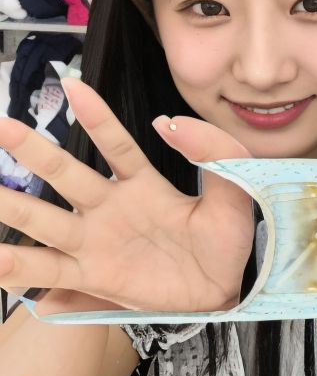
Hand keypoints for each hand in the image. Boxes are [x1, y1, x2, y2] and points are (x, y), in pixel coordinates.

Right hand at [0, 79, 254, 314]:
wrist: (231, 290)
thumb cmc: (228, 242)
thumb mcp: (235, 195)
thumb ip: (216, 153)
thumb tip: (171, 122)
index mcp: (144, 186)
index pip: (116, 145)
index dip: (96, 117)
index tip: (73, 85)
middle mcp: (111, 208)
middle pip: (65, 175)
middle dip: (32, 151)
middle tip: (1, 126)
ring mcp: (98, 242)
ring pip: (45, 221)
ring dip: (11, 207)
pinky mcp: (94, 276)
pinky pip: (51, 270)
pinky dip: (19, 269)